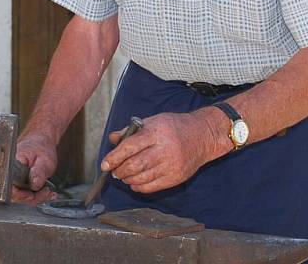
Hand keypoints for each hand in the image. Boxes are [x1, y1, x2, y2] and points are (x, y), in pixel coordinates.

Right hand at [10, 132, 57, 204]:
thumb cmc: (41, 147)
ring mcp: (12, 179)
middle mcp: (8, 172)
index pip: (9, 186)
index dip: (21, 195)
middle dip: (33, 197)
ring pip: (20, 197)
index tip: (32, 194)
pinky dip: (35, 195)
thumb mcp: (45, 159)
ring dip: (36, 197)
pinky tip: (44, 192)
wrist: (40, 141)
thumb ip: (39, 172)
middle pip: (15, 195)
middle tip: (46, 191)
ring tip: (47, 190)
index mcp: (12, 164)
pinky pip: (24, 194)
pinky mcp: (17, 183)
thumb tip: (34, 185)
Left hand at [101, 111, 217, 192]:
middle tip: (113, 171)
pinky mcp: (176, 177)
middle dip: (119, 170)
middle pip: (134, 165)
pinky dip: (139, 186)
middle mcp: (164, 149)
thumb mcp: (152, 121)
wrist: (202, 136)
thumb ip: (130, 132)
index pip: (129, 147)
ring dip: (127, 179)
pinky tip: (134, 182)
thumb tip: (112, 139)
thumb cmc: (174, 126)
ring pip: (141, 178)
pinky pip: (152, 187)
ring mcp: (171, 164)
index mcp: (156, 132)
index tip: (104, 164)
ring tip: (123, 176)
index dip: (113, 157)